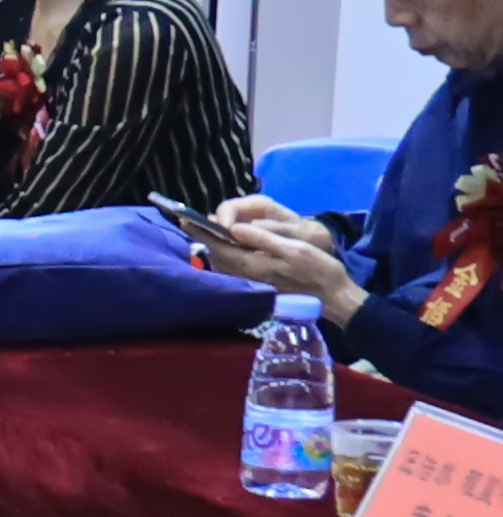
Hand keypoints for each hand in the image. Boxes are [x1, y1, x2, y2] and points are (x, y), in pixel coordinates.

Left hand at [182, 195, 364, 317]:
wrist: (332, 296)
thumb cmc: (318, 269)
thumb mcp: (294, 249)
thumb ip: (263, 239)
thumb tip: (234, 228)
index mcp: (252, 263)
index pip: (219, 246)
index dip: (202, 232)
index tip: (185, 219)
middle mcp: (245, 274)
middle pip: (217, 254)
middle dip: (206, 238)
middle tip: (195, 222)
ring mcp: (250, 280)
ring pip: (223, 262)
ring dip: (214, 246)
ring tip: (208, 231)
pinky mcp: (257, 283)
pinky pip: (233, 268)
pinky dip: (226, 256)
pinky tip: (229, 248)